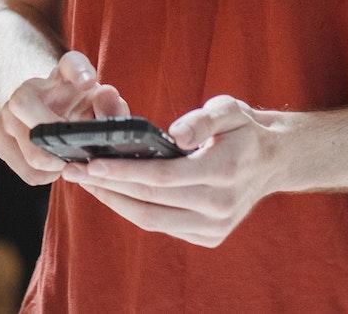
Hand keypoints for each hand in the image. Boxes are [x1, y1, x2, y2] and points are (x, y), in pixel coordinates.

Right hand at [0, 50, 128, 185]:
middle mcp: (30, 87)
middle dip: (55, 141)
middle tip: (77, 157)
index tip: (87, 82)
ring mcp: (8, 109)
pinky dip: (42, 176)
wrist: (49, 116)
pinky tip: (51, 167)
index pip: (72, 64)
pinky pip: (23, 167)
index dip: (79, 71)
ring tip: (66, 162)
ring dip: (53, 166)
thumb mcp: (102, 107)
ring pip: (28, 148)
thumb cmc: (83, 111)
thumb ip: (112, 106)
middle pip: (29, 108)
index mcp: (64, 73)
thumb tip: (107, 94)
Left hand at [62, 94, 288, 247]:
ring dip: (114, 202)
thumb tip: (174, 135)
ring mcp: (215, 227)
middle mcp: (220, 206)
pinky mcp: (209, 237)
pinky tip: (114, 192)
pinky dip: (134, 211)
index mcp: (225, 172)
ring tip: (86, 183)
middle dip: (108, 186)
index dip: (124, 171)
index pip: (163, 176)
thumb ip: (203, 119)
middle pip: (151, 200)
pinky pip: (162, 227)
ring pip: (152, 220)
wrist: (274, 161)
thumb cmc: (244, 130)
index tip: (91, 163)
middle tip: (74, 171)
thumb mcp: (230, 110)